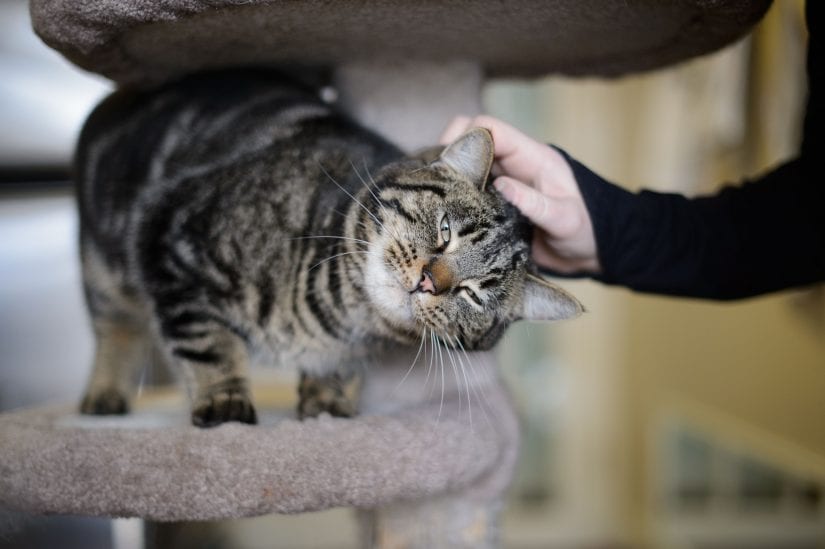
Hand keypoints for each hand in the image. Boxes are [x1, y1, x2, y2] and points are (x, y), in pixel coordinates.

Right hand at [441, 115, 600, 273]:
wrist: (589, 252)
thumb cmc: (584, 230)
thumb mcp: (565, 219)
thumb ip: (535, 203)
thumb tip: (503, 185)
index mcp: (530, 157)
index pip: (490, 127)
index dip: (465, 136)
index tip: (446, 162)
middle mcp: (511, 165)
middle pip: (469, 140)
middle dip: (448, 155)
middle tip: (433, 183)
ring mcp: (500, 183)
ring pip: (464, 164)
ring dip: (447, 175)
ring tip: (432, 196)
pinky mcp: (493, 203)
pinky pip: (467, 189)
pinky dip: (452, 194)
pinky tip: (442, 210)